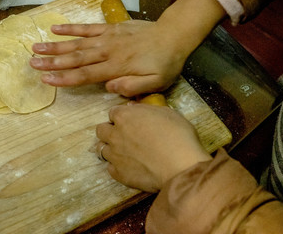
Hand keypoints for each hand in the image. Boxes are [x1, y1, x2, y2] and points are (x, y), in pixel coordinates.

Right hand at [30, 20, 187, 96]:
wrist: (173, 35)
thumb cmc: (164, 63)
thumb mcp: (156, 82)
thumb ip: (133, 86)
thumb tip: (109, 87)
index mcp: (116, 67)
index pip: (85, 74)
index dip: (64, 78)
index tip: (46, 79)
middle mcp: (107, 52)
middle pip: (75, 58)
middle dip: (52, 62)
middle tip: (32, 63)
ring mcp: (107, 38)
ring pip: (77, 43)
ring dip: (55, 46)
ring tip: (35, 47)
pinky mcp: (109, 28)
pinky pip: (87, 27)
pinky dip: (71, 28)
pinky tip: (55, 29)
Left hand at [96, 102, 211, 191]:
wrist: (181, 166)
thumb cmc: (178, 136)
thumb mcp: (167, 113)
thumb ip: (146, 109)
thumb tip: (133, 108)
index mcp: (124, 116)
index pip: (113, 112)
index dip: (122, 116)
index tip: (130, 121)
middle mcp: (114, 134)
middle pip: (101, 130)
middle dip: (110, 131)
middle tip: (124, 136)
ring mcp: (114, 154)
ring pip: (101, 149)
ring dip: (111, 149)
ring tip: (125, 153)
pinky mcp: (118, 173)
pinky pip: (110, 168)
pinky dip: (117, 167)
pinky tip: (129, 167)